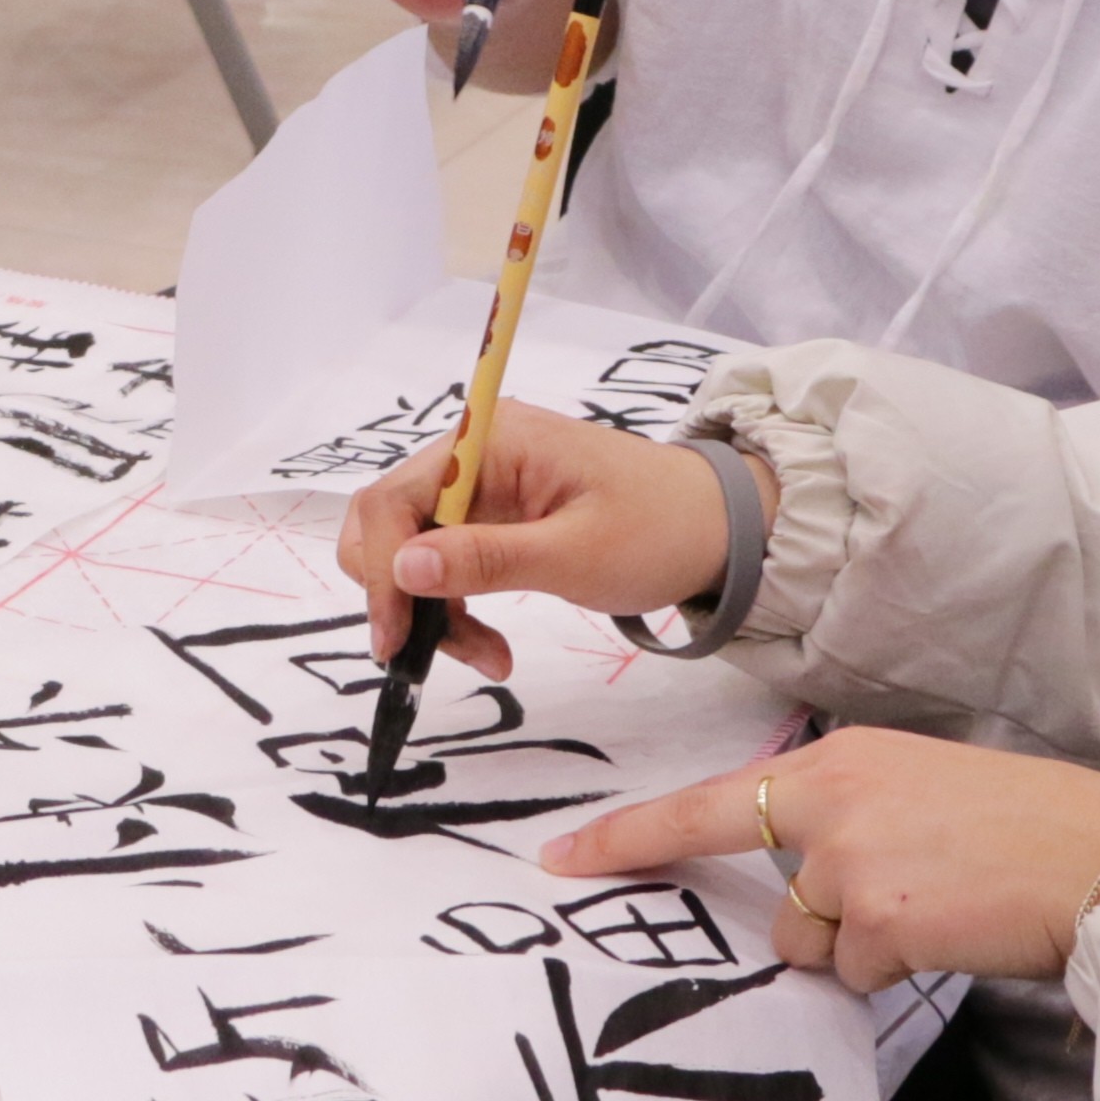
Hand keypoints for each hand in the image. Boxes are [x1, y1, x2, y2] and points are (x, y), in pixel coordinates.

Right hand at [340, 407, 741, 675]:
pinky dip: (455, 608)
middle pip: (390, 524)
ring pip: (412, 552)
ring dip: (433, 612)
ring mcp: (481, 486)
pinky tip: (490, 645)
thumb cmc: (658, 531)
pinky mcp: (493, 518)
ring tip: (489, 658)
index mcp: (489, 442)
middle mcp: (473, 454)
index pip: (393, 499)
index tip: (395, 641)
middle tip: (433, 655)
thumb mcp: (575, 555)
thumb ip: (487, 559)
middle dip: (403, 595)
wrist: (718, 529)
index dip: (381, 570)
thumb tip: (403, 567)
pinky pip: (445, 564)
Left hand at [543, 732, 1099, 991]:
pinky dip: (899, 967)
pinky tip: (954, 931)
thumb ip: (850, 820)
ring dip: (861, 944)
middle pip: (768, 892)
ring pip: (811, 940)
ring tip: (942, 909)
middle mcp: (831, 802)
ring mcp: (849, 863)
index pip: (706, 803)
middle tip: (861, 909)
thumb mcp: (921, 791)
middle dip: (814, 918)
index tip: (560, 858)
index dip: (627, 837)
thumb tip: (806, 883)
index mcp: (839, 761)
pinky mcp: (879, 920)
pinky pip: (859, 971)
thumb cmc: (1024, 826)